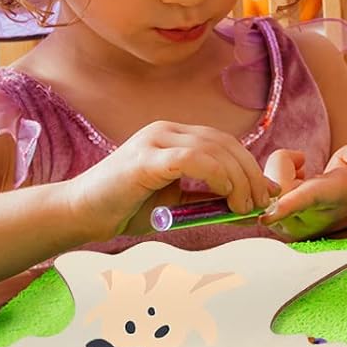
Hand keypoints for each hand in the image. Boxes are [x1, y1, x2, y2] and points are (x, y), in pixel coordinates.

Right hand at [63, 121, 271, 239]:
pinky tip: (227, 194)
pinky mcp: (146, 159)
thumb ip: (209, 200)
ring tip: (246, 206)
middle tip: (261, 203)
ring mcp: (155, 140)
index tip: (266, 194)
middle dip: (250, 174)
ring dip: (238, 178)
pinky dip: (216, 174)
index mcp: (174, 137)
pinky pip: (192, 158)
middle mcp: (166, 131)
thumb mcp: (178, 204)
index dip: (251, 166)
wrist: (79, 215)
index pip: (225, 143)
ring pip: (214, 149)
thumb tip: (250, 208)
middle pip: (225, 143)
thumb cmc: (126, 209)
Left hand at [262, 132, 346, 239]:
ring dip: (279, 175)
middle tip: (303, 163)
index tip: (267, 216)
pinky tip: (290, 189)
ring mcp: (288, 226)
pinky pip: (258, 196)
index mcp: (327, 197)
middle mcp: (304, 218)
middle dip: (284, 163)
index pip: (304, 201)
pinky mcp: (274, 228)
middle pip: (276, 181)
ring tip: (300, 179)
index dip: (286, 206)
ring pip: (265, 187)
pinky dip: (271, 185)